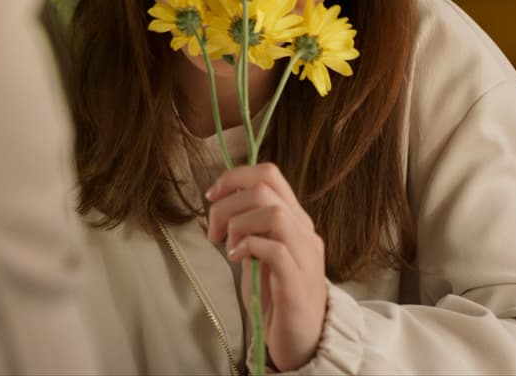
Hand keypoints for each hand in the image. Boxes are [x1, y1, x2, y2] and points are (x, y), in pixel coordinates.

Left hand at [205, 162, 326, 371]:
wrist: (301, 340)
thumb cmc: (275, 296)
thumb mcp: (259, 252)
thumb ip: (248, 226)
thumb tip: (220, 203)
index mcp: (294, 220)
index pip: (269, 174)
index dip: (234, 177)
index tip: (211, 197)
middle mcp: (304, 232)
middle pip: (264, 189)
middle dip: (227, 204)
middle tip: (214, 232)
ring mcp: (304, 256)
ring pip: (273, 213)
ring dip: (239, 224)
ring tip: (229, 247)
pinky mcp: (297, 282)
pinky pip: (275, 249)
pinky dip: (249, 247)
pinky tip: (238, 259)